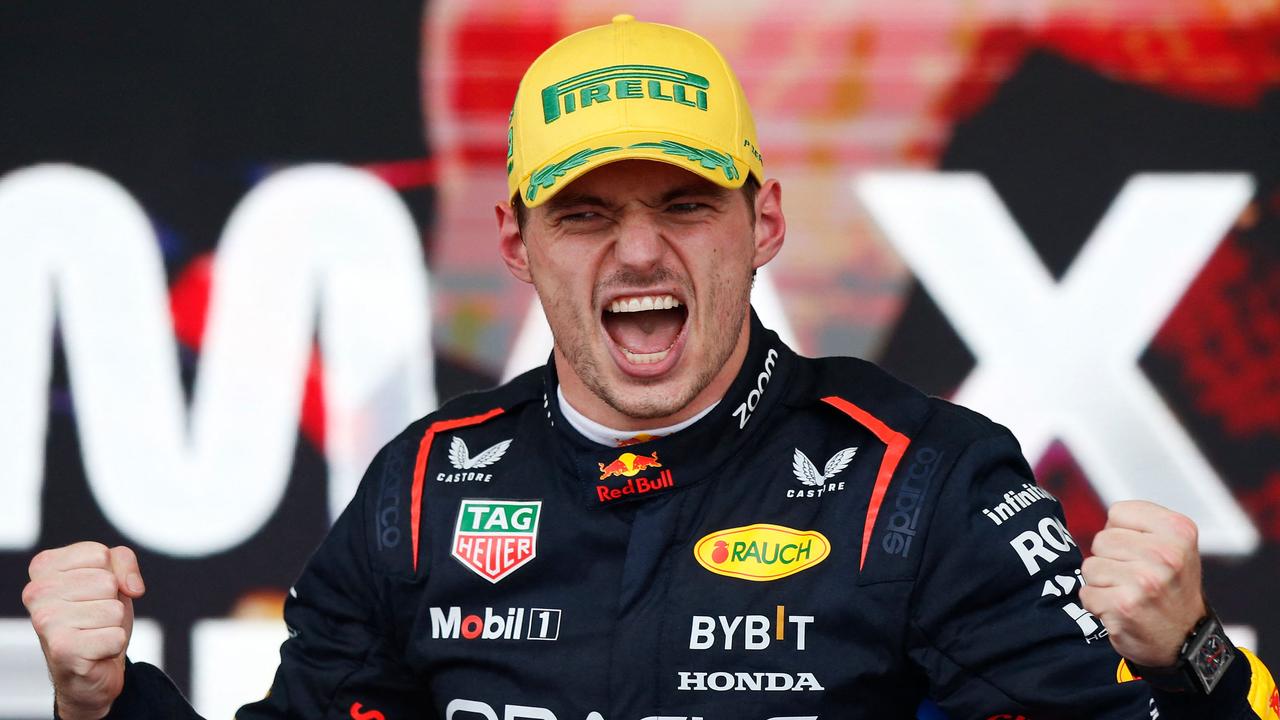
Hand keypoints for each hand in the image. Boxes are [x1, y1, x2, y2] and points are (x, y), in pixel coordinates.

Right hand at [22, 542, 145, 719]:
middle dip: (112, 601)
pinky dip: (114, 645)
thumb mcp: (112, 575)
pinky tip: (95, 651)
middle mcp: (36, 592)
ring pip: (114, 609)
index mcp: (43, 567)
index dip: (110, 574)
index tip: (93, 592)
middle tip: (93, 617)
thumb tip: (131, 587)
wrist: (90, 666)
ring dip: (113, 624)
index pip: (99, 554)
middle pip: (108, 582)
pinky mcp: (62, 649)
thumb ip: (123, 560)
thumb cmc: (97, 615)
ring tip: (93, 632)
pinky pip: (116, 636)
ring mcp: (46, 621)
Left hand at [1079, 501, 1205, 667]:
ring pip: (1090, 566)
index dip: (1122, 533)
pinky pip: (1086, 593)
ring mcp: (1144, 581)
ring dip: (1103, 582)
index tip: (1143, 553)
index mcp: (1179, 531)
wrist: (1187, 641)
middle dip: (1111, 559)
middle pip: (1101, 539)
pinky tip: (1122, 610)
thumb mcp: (1175, 546)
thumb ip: (1143, 524)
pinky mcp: (1123, 606)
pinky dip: (1098, 604)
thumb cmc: (1172, 587)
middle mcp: (1165, 554)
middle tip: (1137, 578)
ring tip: (1130, 593)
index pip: (1118, 512)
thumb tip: (1107, 519)